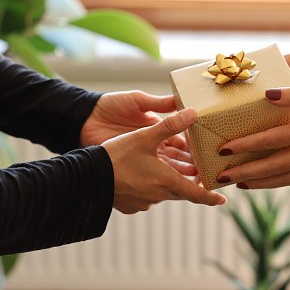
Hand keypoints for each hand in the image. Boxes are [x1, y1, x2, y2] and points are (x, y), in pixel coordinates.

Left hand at [81, 90, 195, 175]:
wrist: (84, 119)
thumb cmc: (110, 106)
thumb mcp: (137, 101)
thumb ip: (159, 103)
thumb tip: (183, 101)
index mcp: (153, 128)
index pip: (178, 140)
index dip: (191, 147)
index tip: (205, 152)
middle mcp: (149, 145)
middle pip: (175, 158)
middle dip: (190, 165)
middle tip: (205, 172)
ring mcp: (139, 158)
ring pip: (164, 171)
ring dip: (179, 177)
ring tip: (194, 182)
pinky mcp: (128, 168)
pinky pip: (148, 179)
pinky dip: (160, 183)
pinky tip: (170, 189)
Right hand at [103, 108, 226, 213]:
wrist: (88, 176)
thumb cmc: (117, 155)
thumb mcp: (145, 136)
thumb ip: (170, 125)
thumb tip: (194, 113)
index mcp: (167, 180)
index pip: (196, 194)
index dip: (210, 197)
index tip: (222, 200)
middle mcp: (158, 195)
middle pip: (180, 191)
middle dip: (187, 184)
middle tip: (194, 174)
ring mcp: (144, 203)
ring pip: (163, 193)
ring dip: (166, 184)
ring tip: (164, 171)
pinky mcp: (131, 206)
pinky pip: (146, 198)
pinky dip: (148, 188)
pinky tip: (139, 177)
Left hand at [216, 86, 289, 188]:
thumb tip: (269, 94)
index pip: (270, 141)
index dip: (245, 145)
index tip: (223, 149)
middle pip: (270, 167)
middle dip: (243, 172)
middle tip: (220, 176)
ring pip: (282, 178)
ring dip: (257, 183)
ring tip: (237, 183)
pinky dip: (276, 183)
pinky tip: (266, 182)